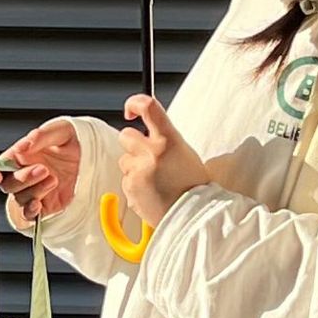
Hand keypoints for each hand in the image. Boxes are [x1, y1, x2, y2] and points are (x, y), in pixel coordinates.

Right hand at [0, 119, 81, 232]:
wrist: (97, 157)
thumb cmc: (75, 140)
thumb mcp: (62, 130)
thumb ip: (42, 136)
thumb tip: (24, 145)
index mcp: (22, 155)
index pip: (1, 165)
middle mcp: (25, 174)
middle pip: (8, 183)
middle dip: (23, 179)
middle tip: (44, 169)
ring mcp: (33, 191)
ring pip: (19, 198)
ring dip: (32, 191)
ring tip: (54, 179)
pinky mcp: (45, 206)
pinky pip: (29, 214)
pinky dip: (30, 211)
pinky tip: (38, 205)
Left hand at [118, 95, 208, 226]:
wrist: (193, 214)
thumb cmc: (193, 186)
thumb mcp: (185, 152)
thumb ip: (164, 139)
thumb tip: (147, 132)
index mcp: (168, 140)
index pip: (148, 107)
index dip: (135, 103)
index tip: (132, 109)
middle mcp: (151, 152)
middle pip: (126, 135)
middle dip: (133, 144)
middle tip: (148, 156)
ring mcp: (138, 171)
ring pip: (124, 160)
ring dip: (134, 166)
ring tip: (154, 179)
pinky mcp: (130, 188)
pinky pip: (126, 180)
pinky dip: (135, 184)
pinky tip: (151, 191)